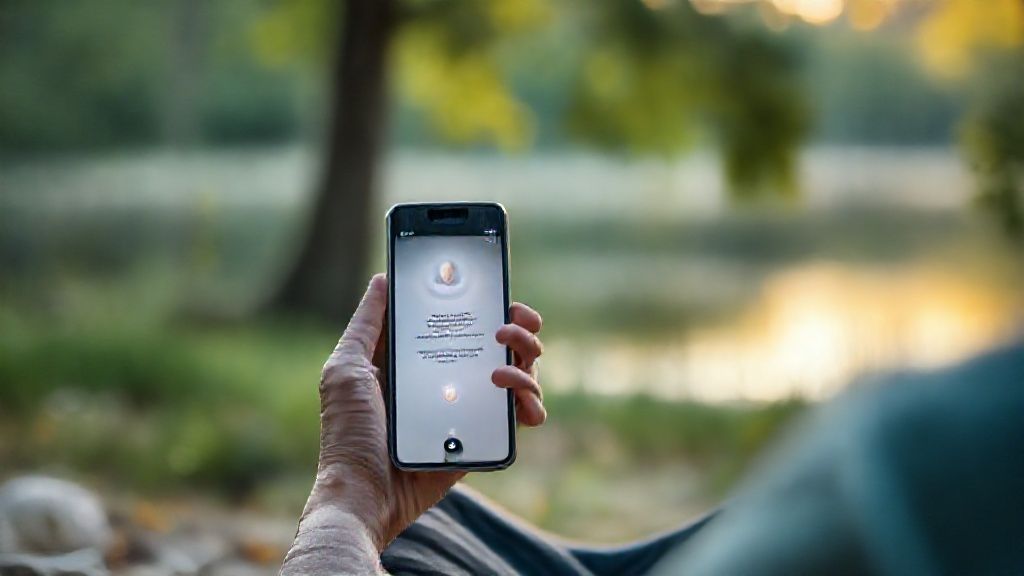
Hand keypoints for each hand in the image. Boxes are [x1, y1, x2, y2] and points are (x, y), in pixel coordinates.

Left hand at [306, 273, 545, 550]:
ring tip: (506, 372)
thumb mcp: (345, 369)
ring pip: (517, 377)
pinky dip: (531, 405)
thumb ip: (366, 324)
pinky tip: (522, 405)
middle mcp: (447, 380)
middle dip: (519, 332)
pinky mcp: (479, 439)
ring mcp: (466, 409)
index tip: (504, 297)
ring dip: (526, 365)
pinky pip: (519, 417)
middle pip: (499, 346)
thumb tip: (385, 278)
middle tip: (514, 329)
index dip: (488, 306)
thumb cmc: (348, 432)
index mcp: (418, 358)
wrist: (363, 496)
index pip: (462, 322)